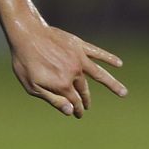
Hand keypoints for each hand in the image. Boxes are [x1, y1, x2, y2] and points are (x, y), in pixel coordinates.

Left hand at [7, 21, 126, 118]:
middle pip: (83, 90)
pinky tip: (119, 63)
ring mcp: (79, 58)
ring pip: (99, 74)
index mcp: (63, 84)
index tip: (78, 115)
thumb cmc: (25, 62)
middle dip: (86, 100)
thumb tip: (71, 111)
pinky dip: (108, 58)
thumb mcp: (32, 86)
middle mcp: (74, 72)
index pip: (75, 101)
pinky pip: (97, 53)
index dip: (77, 109)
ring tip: (124, 93)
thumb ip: (53, 100)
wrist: (26, 34)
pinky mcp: (79, 45)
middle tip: (87, 107)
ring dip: (112, 84)